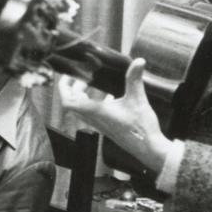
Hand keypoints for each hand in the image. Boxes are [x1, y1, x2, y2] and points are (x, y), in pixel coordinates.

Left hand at [57, 58, 172, 173]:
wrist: (148, 149)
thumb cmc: (141, 128)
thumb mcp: (138, 100)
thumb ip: (135, 79)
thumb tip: (139, 61)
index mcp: (95, 112)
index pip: (68, 102)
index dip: (64, 88)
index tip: (69, 75)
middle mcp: (94, 119)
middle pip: (73, 103)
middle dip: (73, 88)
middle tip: (81, 75)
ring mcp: (99, 124)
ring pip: (82, 108)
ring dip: (82, 95)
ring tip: (91, 82)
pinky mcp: (106, 127)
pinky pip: (92, 113)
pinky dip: (94, 102)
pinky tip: (109, 96)